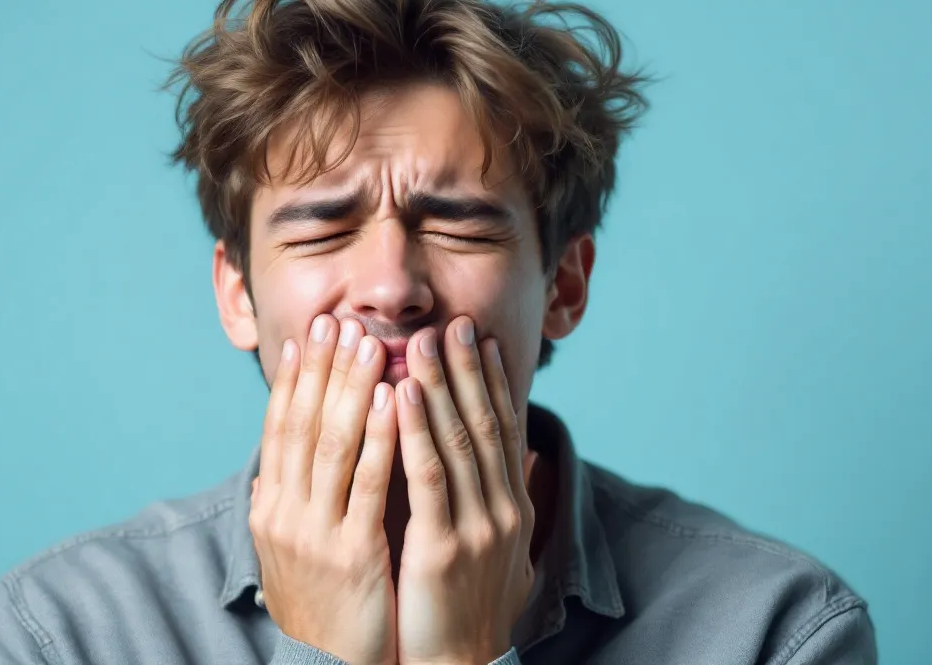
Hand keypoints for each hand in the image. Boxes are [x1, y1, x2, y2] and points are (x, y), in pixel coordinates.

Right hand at [250, 314, 400, 664]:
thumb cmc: (324, 603)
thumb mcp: (297, 544)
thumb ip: (299, 495)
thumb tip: (293, 448)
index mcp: (270, 508)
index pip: (280, 428)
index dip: (294, 379)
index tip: (309, 335)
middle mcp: (283, 514)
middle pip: (303, 425)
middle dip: (322, 370)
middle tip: (339, 321)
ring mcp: (314, 534)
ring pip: (333, 446)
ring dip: (351, 389)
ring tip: (368, 344)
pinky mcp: (352, 554)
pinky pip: (369, 485)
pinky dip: (381, 437)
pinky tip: (396, 401)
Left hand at [394, 316, 535, 664]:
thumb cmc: (468, 609)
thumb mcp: (499, 552)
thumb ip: (509, 502)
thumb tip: (529, 463)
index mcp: (512, 507)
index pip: (504, 429)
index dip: (493, 382)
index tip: (480, 339)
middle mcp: (504, 509)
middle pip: (486, 423)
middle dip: (468, 370)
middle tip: (453, 322)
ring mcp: (478, 527)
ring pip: (460, 440)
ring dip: (441, 384)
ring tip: (422, 340)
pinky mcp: (444, 547)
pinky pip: (428, 476)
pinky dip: (416, 429)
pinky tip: (402, 393)